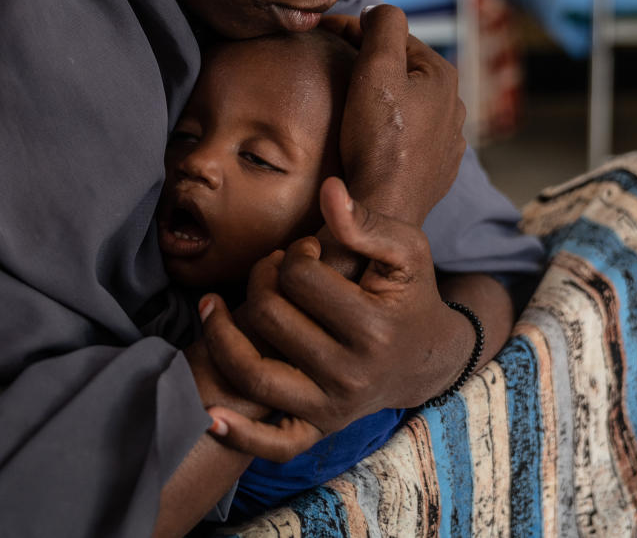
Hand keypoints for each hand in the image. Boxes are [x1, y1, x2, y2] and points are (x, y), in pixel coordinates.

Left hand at [198, 178, 471, 461]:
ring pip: (254, 373)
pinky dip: (238, 436)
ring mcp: (332, 407)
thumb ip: (367, 222)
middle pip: (271, 317)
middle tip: (274, 271)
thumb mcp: (406, 250)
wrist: (428, 358)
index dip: (295, 254)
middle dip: (262, 280)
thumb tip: (329, 192)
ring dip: (222, 334)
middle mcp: (351, 374)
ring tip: (213, 306)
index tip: (307, 253)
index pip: (300, 279)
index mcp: (373, 328)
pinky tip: (208, 412)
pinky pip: (273, 444)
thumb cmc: (410, 294)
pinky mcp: (318, 428)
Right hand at [320, 5, 464, 225]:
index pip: (393, 36)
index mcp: (442, 76)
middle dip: (368, 65)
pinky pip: (410, 137)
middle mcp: (453, 107)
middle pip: (401, 70)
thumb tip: (378, 11)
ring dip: (380, 99)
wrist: (383, 211)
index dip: (355, 31)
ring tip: (348, 107)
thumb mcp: (376, 71)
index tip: (322, 36)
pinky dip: (389, 130)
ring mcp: (447, 142)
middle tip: (331, 69)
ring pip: (407, 104)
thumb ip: (382, 27)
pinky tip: (369, 139)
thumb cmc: (378, 142)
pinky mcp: (435, 171)